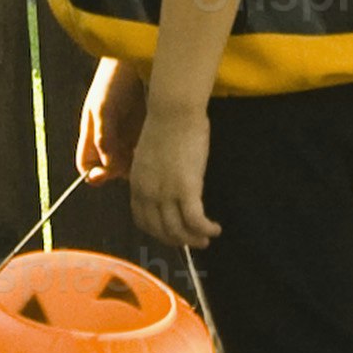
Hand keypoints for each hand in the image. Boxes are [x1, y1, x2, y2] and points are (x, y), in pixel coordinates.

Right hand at [76, 54, 148, 185]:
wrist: (137, 59)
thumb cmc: (114, 81)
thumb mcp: (104, 110)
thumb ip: (104, 139)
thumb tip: (107, 167)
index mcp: (91, 133)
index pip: (86, 165)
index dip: (94, 174)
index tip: (107, 174)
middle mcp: (107, 137)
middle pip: (108, 167)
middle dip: (118, 170)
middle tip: (131, 162)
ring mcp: (125, 134)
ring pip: (127, 161)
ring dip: (135, 163)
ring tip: (144, 154)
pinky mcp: (143, 129)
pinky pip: (142, 150)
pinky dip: (147, 153)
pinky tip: (154, 148)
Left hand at [127, 96, 219, 251]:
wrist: (174, 110)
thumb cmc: (166, 124)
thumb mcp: (150, 154)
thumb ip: (153, 173)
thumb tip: (165, 181)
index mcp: (136, 184)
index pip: (143, 220)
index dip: (158, 232)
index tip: (172, 233)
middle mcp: (148, 193)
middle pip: (160, 230)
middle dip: (178, 241)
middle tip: (194, 241)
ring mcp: (165, 192)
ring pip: (178, 230)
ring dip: (193, 240)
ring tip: (207, 239)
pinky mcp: (186, 188)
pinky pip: (195, 220)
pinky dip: (206, 229)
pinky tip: (216, 228)